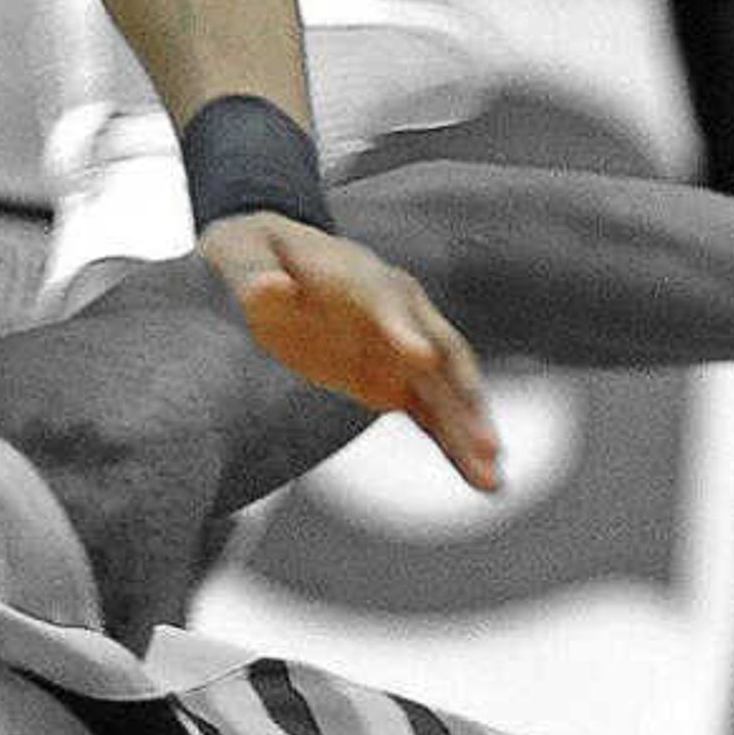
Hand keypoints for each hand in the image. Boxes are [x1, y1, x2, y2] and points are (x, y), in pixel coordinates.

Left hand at [200, 213, 501, 490]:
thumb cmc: (255, 253)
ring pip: (446, 392)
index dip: (403, 328)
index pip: (388, 301)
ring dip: (470, 432)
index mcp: (361, 276)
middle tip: (485, 442)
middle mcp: (398, 311)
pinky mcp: (396, 380)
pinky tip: (480, 481)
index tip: (421, 359)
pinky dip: (454, 445)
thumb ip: (254, 275)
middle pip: (442, 353)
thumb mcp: (241, 253)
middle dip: (464, 395)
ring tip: (492, 479)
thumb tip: (271, 290)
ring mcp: (403, 348)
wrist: (269, 261)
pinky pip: (433, 415)